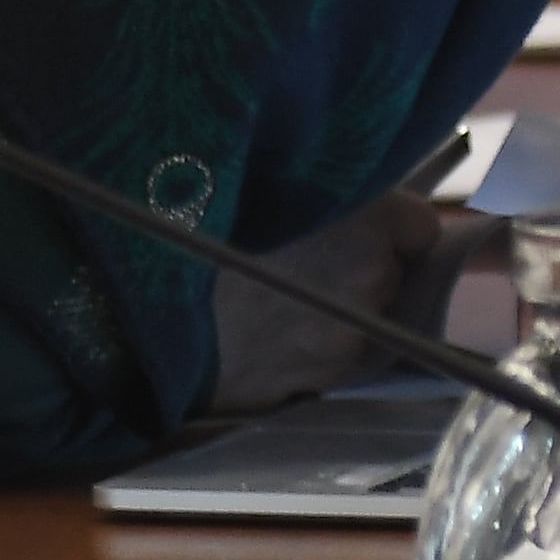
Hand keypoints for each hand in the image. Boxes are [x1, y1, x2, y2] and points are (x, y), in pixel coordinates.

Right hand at [212, 190, 474, 410]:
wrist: (138, 308)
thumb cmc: (198, 218)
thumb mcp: (267, 172)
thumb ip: (321, 179)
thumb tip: (343, 187)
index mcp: (373, 222)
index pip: (421, 226)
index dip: (388, 224)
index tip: (358, 221)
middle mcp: (371, 285)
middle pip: (386, 275)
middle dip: (356, 266)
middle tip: (298, 251)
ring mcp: (341, 344)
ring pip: (353, 322)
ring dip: (326, 309)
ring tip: (267, 293)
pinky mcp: (306, 386)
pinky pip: (315, 361)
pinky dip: (295, 347)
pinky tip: (251, 330)